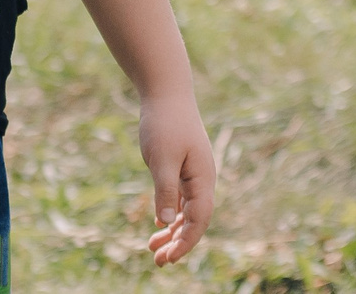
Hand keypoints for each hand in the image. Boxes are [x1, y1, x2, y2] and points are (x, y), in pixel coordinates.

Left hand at [138, 89, 214, 264]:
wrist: (165, 92)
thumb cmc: (165, 124)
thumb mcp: (162, 159)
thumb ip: (166, 190)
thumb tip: (168, 222)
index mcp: (203, 178)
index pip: (199, 220)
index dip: (186, 242)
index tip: (169, 259)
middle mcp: (202, 179)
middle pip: (194, 220)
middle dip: (178, 243)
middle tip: (158, 262)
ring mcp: (192, 174)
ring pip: (186, 211)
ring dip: (172, 231)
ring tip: (152, 249)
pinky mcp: (181, 168)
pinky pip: (179, 198)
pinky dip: (169, 213)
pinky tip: (158, 225)